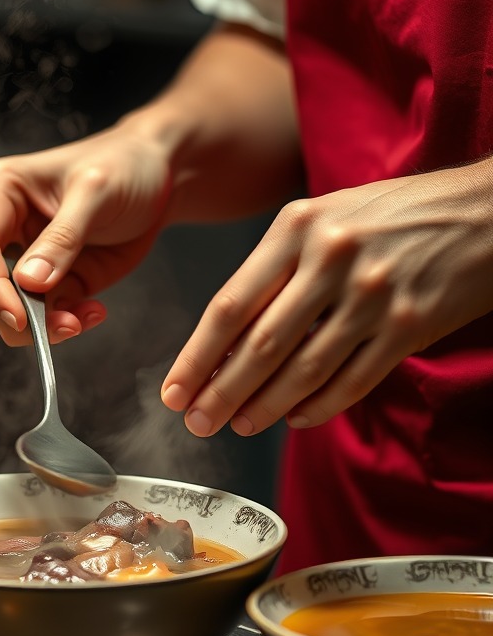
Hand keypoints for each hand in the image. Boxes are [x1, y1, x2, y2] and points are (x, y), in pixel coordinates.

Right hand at [0, 121, 172, 344]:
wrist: (157, 177)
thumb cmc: (124, 165)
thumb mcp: (97, 192)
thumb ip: (63, 238)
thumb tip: (29, 282)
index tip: (19, 319)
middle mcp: (0, 226)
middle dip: (20, 315)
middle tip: (65, 325)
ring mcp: (22, 258)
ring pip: (10, 311)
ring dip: (45, 326)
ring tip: (87, 316)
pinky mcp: (47, 282)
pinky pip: (44, 316)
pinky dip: (68, 323)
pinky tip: (95, 310)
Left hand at [161, 159, 492, 435]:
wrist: (484, 210)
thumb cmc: (390, 217)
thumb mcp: (322, 220)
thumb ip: (274, 271)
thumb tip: (223, 342)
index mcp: (296, 228)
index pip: (229, 306)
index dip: (196, 358)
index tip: (173, 392)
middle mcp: (330, 258)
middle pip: (259, 345)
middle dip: (221, 392)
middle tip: (197, 422)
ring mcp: (372, 294)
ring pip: (303, 369)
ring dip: (265, 406)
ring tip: (239, 425)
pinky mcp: (408, 325)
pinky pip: (351, 380)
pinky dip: (318, 406)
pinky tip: (295, 418)